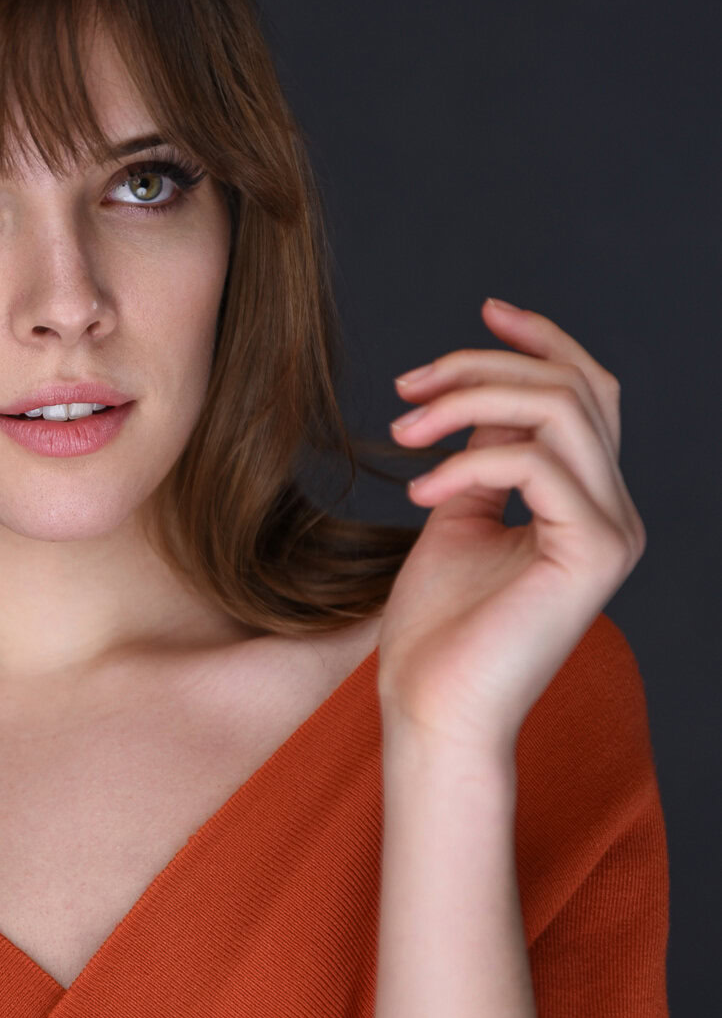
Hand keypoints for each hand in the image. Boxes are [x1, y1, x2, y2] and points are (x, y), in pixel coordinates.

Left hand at [376, 298, 646, 757]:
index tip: (486, 311)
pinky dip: (467, 461)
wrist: (430, 705)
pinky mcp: (594, 553)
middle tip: (409, 388)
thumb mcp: (458, 512)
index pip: (588, 393)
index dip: (544, 342)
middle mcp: (613, 511)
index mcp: (586, 501)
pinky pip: (535, 463)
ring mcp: (613, 531)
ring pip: (562, 409)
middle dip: (483, 367)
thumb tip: (487, 389)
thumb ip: (483, 451)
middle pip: (575, 387)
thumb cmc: (437, 624)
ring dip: (469, 401)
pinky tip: (420, 495)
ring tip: (405, 431)